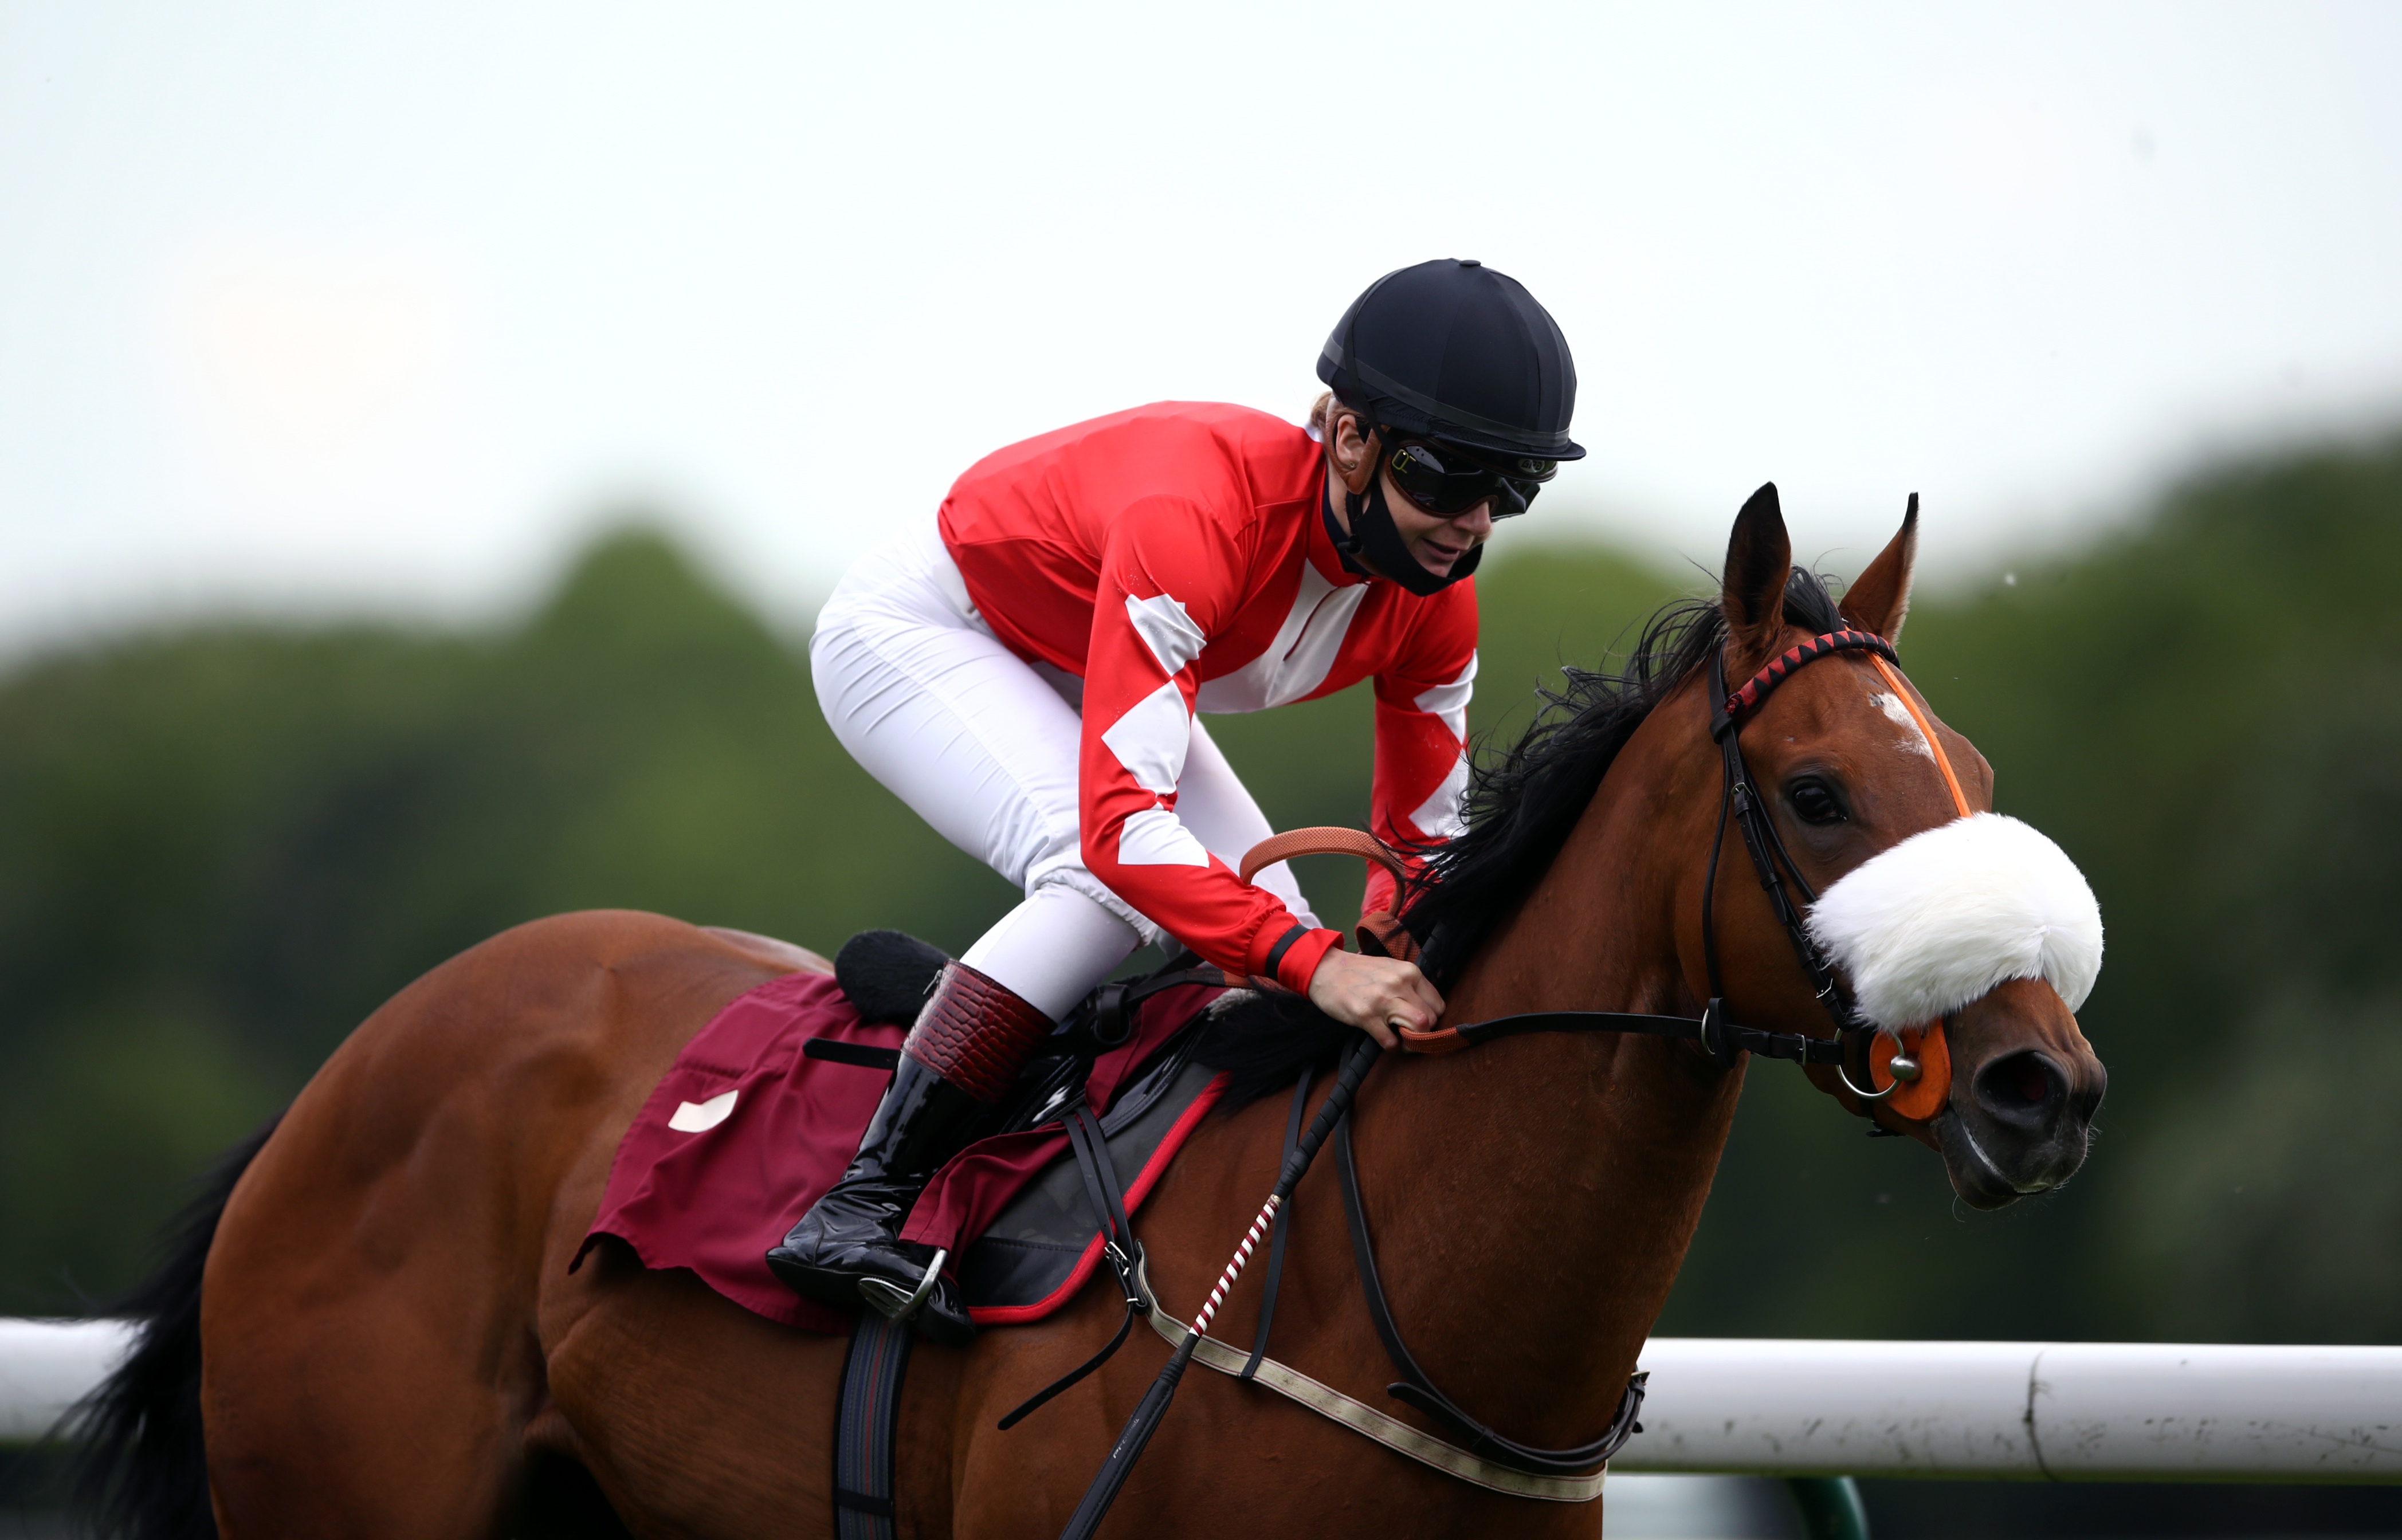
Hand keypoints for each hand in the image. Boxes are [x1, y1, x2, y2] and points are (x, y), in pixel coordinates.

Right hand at [1305, 949, 1444, 1048]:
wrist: (1326, 969)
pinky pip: (1391, 1041)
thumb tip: (1426, 1009)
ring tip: (1401, 1040)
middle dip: (1423, 1032)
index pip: (1438, 1005)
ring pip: (1419, 1028)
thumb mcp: (1391, 969)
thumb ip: (1410, 985)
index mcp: (1409, 972)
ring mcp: (1383, 1000)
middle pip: (1430, 1019)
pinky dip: (1391, 1046)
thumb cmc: (1359, 972)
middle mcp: (1400, 984)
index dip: (1431, 1019)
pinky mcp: (1366, 1015)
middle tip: (1410, 1034)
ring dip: (1412, 1042)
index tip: (1420, 1023)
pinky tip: (1383, 1038)